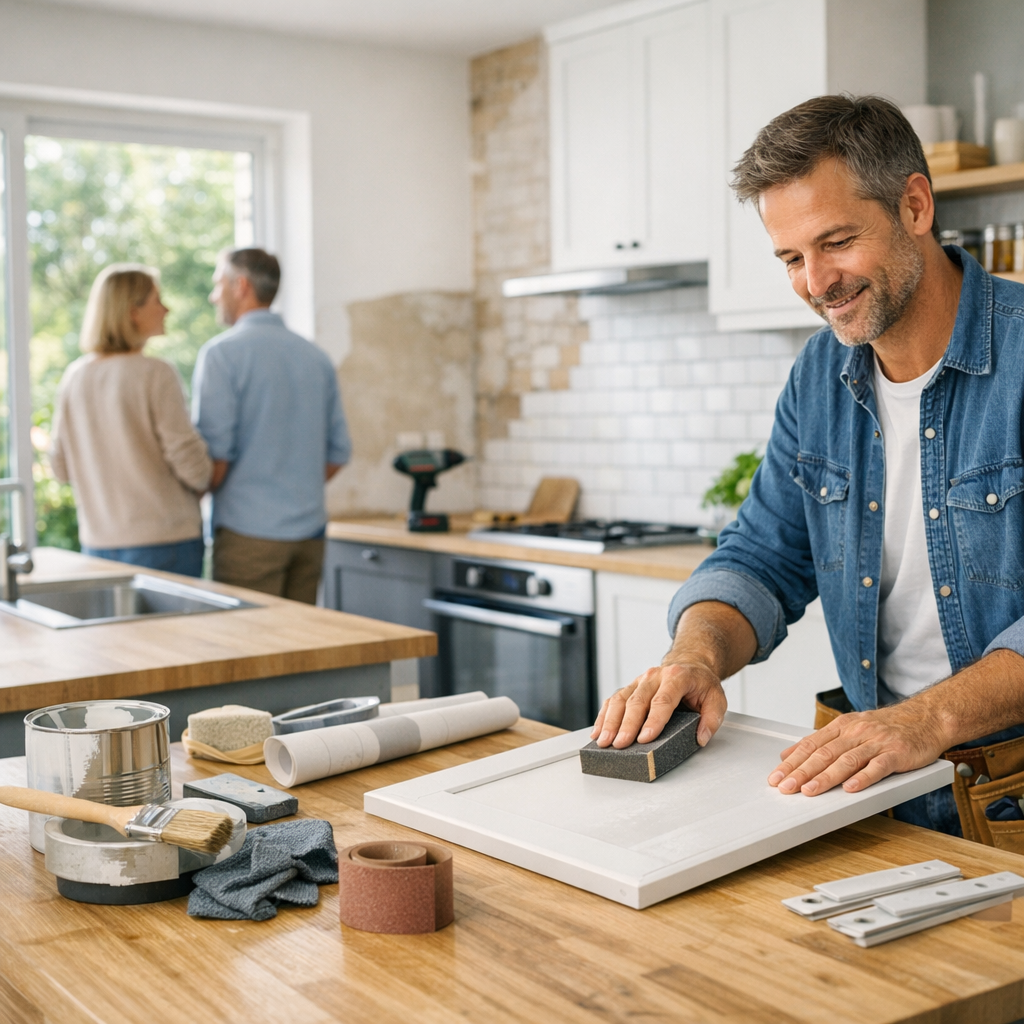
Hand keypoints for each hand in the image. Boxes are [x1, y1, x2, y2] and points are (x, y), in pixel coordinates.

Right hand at [590, 662, 727, 749]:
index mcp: (677, 677)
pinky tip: (598, 731)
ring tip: (603, 741)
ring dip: (610, 722)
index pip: (663, 700)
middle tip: (619, 745)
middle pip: (637, 701)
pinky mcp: (630, 687)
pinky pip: (613, 700)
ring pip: (620, 700)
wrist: (690, 664)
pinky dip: (604, 716)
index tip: (645, 738)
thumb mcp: (717, 699)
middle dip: (626, 725)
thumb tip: (700, 738)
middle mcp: (655, 676)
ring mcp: (639, 681)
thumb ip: (712, 719)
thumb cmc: (701, 684)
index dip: (653, 720)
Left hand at [767, 704, 947, 795]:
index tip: (776, 776)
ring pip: (846, 760)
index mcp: (842, 726)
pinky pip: (878, 766)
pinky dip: (863, 777)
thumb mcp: (849, 728)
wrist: (925, 718)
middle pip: (824, 753)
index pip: (811, 745)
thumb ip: (820, 741)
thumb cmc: (886, 727)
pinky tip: (850, 788)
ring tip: (810, 791)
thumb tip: (788, 754)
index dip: (792, 762)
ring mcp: (876, 742)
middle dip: (802, 772)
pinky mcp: (897, 753)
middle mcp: (856, 732)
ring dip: (826, 777)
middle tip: (785, 787)